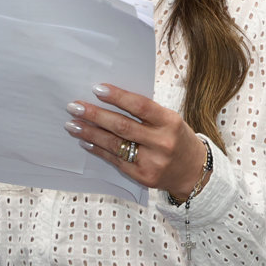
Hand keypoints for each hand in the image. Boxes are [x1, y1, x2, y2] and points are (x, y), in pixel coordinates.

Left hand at [63, 84, 209, 199]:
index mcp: (169, 122)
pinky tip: (85, 142)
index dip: (117, 97)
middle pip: (122, 126)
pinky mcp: (142, 177)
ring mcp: (151, 162)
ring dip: (90, 133)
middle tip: (75, 107)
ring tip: (72, 124)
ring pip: (114, 145)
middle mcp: (161, 142)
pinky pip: (115, 160)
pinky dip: (98, 150)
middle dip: (95, 115)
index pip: (140, 106)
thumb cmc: (177, 138)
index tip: (97, 89)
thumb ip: (145, 112)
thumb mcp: (169, 120)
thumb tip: (109, 99)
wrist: (193, 172)